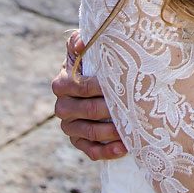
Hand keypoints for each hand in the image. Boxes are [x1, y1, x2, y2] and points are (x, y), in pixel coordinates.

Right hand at [52, 30, 125, 160]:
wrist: (95, 88)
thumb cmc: (95, 66)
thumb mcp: (87, 52)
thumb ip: (80, 42)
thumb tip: (81, 41)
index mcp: (61, 83)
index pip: (80, 86)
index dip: (100, 87)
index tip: (120, 85)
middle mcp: (61, 106)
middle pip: (88, 110)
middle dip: (110, 109)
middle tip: (132, 108)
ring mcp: (69, 126)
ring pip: (90, 132)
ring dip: (112, 132)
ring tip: (132, 130)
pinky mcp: (77, 142)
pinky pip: (91, 150)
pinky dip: (107, 151)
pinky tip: (124, 148)